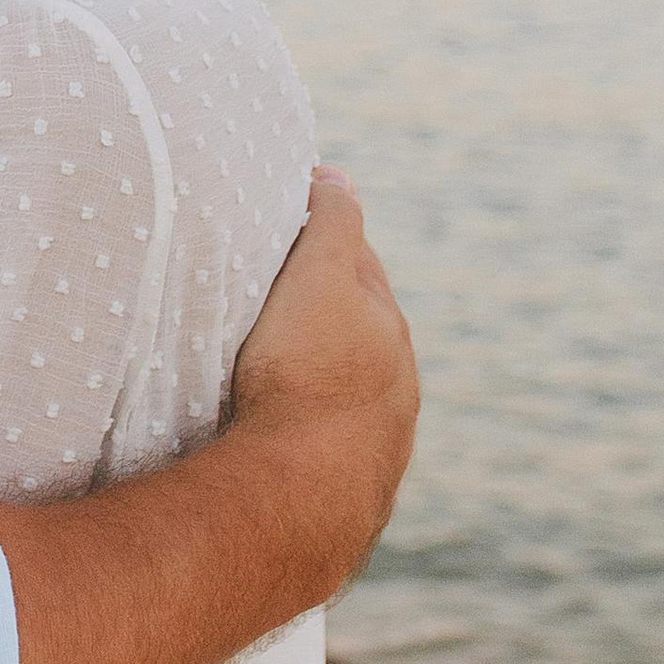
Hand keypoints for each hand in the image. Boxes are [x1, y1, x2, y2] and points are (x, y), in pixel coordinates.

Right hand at [229, 166, 418, 595]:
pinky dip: (306, 415)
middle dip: (323, 300)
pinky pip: (325, 433)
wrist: (304, 490)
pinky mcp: (349, 485)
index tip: (284, 219)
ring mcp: (377, 438)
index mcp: (388, 328)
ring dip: (315, 363)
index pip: (357, 262)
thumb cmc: (307, 371)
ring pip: (345, 382)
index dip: (322, 235)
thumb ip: (332, 223)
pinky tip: (274, 419)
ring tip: (267, 354)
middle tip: (269, 280)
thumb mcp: (320, 277)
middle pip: (356, 324)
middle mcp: (396, 382)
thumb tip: (337, 174)